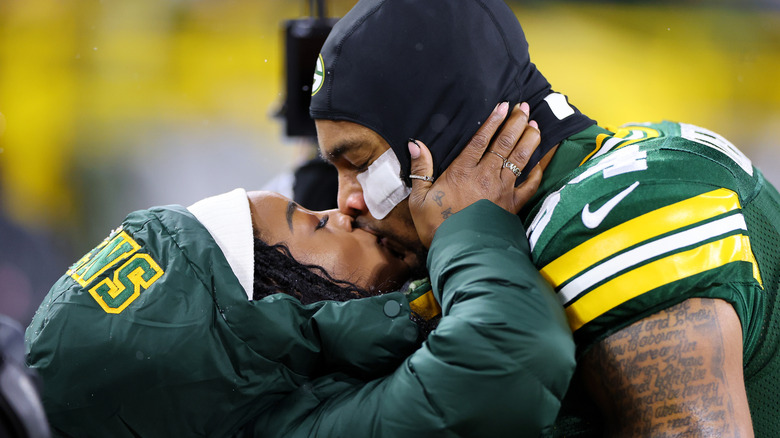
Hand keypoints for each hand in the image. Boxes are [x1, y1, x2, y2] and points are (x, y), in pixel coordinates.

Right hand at [408, 101, 543, 247]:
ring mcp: (502, 191)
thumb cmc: (436, 227)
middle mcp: (486, 176)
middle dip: (516, 123)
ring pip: (520, 159)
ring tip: (536, 126)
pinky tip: (542, 161)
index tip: (503, 106)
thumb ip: (420, 169)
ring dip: (529, 140)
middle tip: (524, 108)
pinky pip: (530, 185)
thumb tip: (415, 144)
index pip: (481, 140)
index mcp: (462, 172)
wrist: (459, 252)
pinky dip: (538, 172)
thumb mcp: (419, 199)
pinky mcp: (512, 206)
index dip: (493, 121)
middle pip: (505, 144)